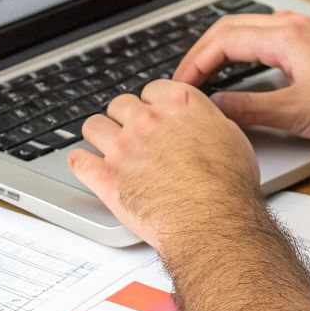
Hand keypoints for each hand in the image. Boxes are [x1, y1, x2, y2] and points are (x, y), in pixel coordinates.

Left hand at [67, 79, 259, 251]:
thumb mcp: (231, 137)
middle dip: (126, 118)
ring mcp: (123, 148)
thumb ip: (206, 120)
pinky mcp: (105, 177)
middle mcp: (146, 121)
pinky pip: (78, 160)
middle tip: (133, 135)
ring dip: (100, 135)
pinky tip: (88, 166)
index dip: (152, 104)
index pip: (151, 90)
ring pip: (94, 126)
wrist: (211, 220)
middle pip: (121, 105)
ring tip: (108, 147)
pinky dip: (82, 164)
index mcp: (177, 105)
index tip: (153, 114)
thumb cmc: (227, 185)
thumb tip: (201, 117)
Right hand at [172, 11, 309, 143]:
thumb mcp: (296, 114)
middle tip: (185, 81)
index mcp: (284, 36)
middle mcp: (292, 24)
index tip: (181, 87)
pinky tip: (241, 67)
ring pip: (247, 28)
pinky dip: (242, 48)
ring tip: (205, 74)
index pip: (222, 41)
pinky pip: (265, 34)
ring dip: (221, 48)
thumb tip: (215, 107)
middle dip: (201, 54)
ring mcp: (304, 28)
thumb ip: (249, 109)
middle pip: (228, 28)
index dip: (195, 65)